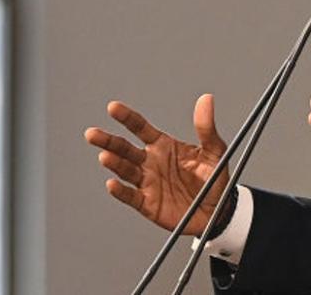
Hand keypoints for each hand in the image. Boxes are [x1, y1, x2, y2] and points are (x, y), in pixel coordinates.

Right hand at [84, 95, 228, 234]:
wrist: (218, 211)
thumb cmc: (213, 179)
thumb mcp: (214, 150)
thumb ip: (206, 127)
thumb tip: (206, 99)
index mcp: (163, 145)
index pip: (140, 128)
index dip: (126, 117)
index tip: (113, 108)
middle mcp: (150, 162)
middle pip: (124, 148)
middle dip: (108, 141)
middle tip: (93, 134)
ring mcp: (147, 182)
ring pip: (125, 170)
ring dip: (114, 163)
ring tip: (105, 156)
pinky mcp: (148, 204)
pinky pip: (131, 196)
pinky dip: (121, 191)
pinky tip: (112, 184)